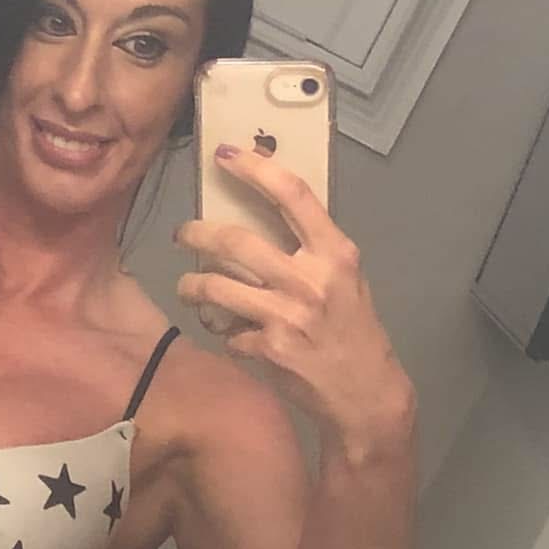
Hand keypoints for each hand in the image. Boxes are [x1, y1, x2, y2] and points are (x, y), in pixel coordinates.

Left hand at [176, 143, 415, 459]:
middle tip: (183, 234)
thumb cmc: (355, 331)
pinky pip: (227, 332)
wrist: (365, 393)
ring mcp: (287, 316)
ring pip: (216, 286)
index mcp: (335, 253)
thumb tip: (263, 218)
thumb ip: (311, 251)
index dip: (255, 168)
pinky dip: (221, 331)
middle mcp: (310, 279)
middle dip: (197, 234)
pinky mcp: (269, 349)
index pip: (292, 194)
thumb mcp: (346, 280)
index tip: (226, 155)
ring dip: (192, 286)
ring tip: (187, 287)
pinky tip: (226, 332)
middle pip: (235, 241)